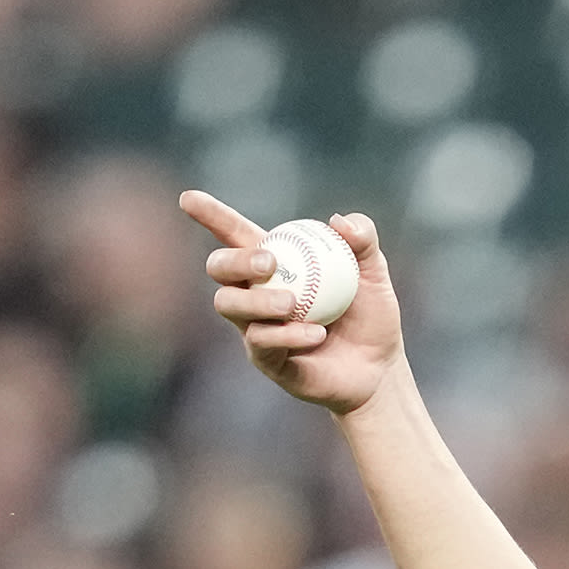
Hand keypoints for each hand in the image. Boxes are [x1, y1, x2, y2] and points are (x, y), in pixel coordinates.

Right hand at [181, 191, 405, 414]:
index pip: (236, 235)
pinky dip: (286, 334)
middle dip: (234, 260)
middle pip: (220, 268)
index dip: (212, 216)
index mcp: (275, 265)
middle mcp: (255, 293)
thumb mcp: (374, 274)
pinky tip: (316, 334)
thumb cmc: (371, 317)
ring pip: (230, 305)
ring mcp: (255, 327)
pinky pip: (260, 343)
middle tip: (268, 262)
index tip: (189, 198)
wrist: (380, 369)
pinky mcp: (265, 359)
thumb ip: (363, 242)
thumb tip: (340, 221)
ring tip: (291, 304)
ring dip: (256, 300)